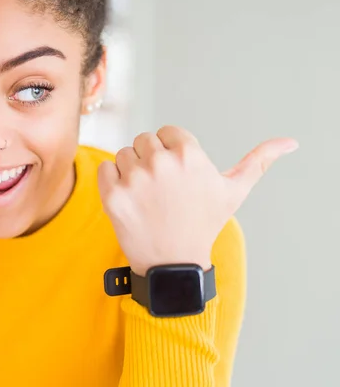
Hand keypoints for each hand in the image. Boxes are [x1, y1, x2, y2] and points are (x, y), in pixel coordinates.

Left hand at [98, 125, 297, 275]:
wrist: (173, 263)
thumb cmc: (204, 224)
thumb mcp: (233, 192)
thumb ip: (258, 162)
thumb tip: (290, 141)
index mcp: (189, 155)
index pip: (167, 132)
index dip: (171, 152)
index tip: (176, 176)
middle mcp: (161, 163)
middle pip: (144, 140)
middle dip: (151, 160)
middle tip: (161, 189)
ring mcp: (135, 179)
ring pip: (123, 154)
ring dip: (131, 171)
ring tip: (147, 197)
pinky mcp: (112, 195)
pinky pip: (105, 169)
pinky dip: (112, 182)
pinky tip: (129, 200)